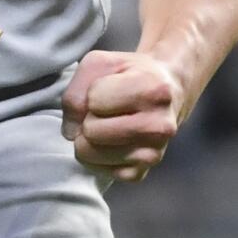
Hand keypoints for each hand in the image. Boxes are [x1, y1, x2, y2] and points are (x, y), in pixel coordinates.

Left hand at [60, 50, 182, 183]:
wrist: (167, 93)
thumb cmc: (129, 75)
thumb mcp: (100, 64)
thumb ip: (77, 91)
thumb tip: (70, 132)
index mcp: (154, 91)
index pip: (94, 100)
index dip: (93, 93)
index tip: (110, 89)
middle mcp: (160, 127)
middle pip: (91, 131)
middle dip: (90, 118)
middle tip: (106, 110)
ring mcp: (153, 154)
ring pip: (91, 153)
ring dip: (89, 138)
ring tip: (107, 124)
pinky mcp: (141, 173)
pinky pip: (98, 170)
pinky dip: (95, 156)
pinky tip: (109, 141)